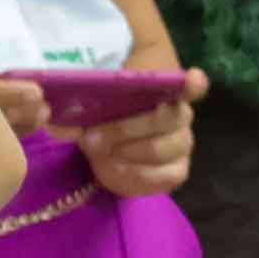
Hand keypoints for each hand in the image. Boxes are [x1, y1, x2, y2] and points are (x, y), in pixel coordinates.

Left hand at [81, 73, 202, 200]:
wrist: (104, 139)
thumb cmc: (100, 109)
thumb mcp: (86, 99)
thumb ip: (79, 103)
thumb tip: (66, 124)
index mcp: (164, 87)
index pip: (189, 83)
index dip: (192, 83)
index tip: (192, 80)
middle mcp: (180, 114)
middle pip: (166, 119)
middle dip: (126, 129)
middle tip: (93, 136)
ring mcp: (182, 143)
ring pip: (161, 149)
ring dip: (126, 153)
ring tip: (100, 153)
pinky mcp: (176, 170)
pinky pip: (165, 177)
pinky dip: (136, 175)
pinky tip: (115, 168)